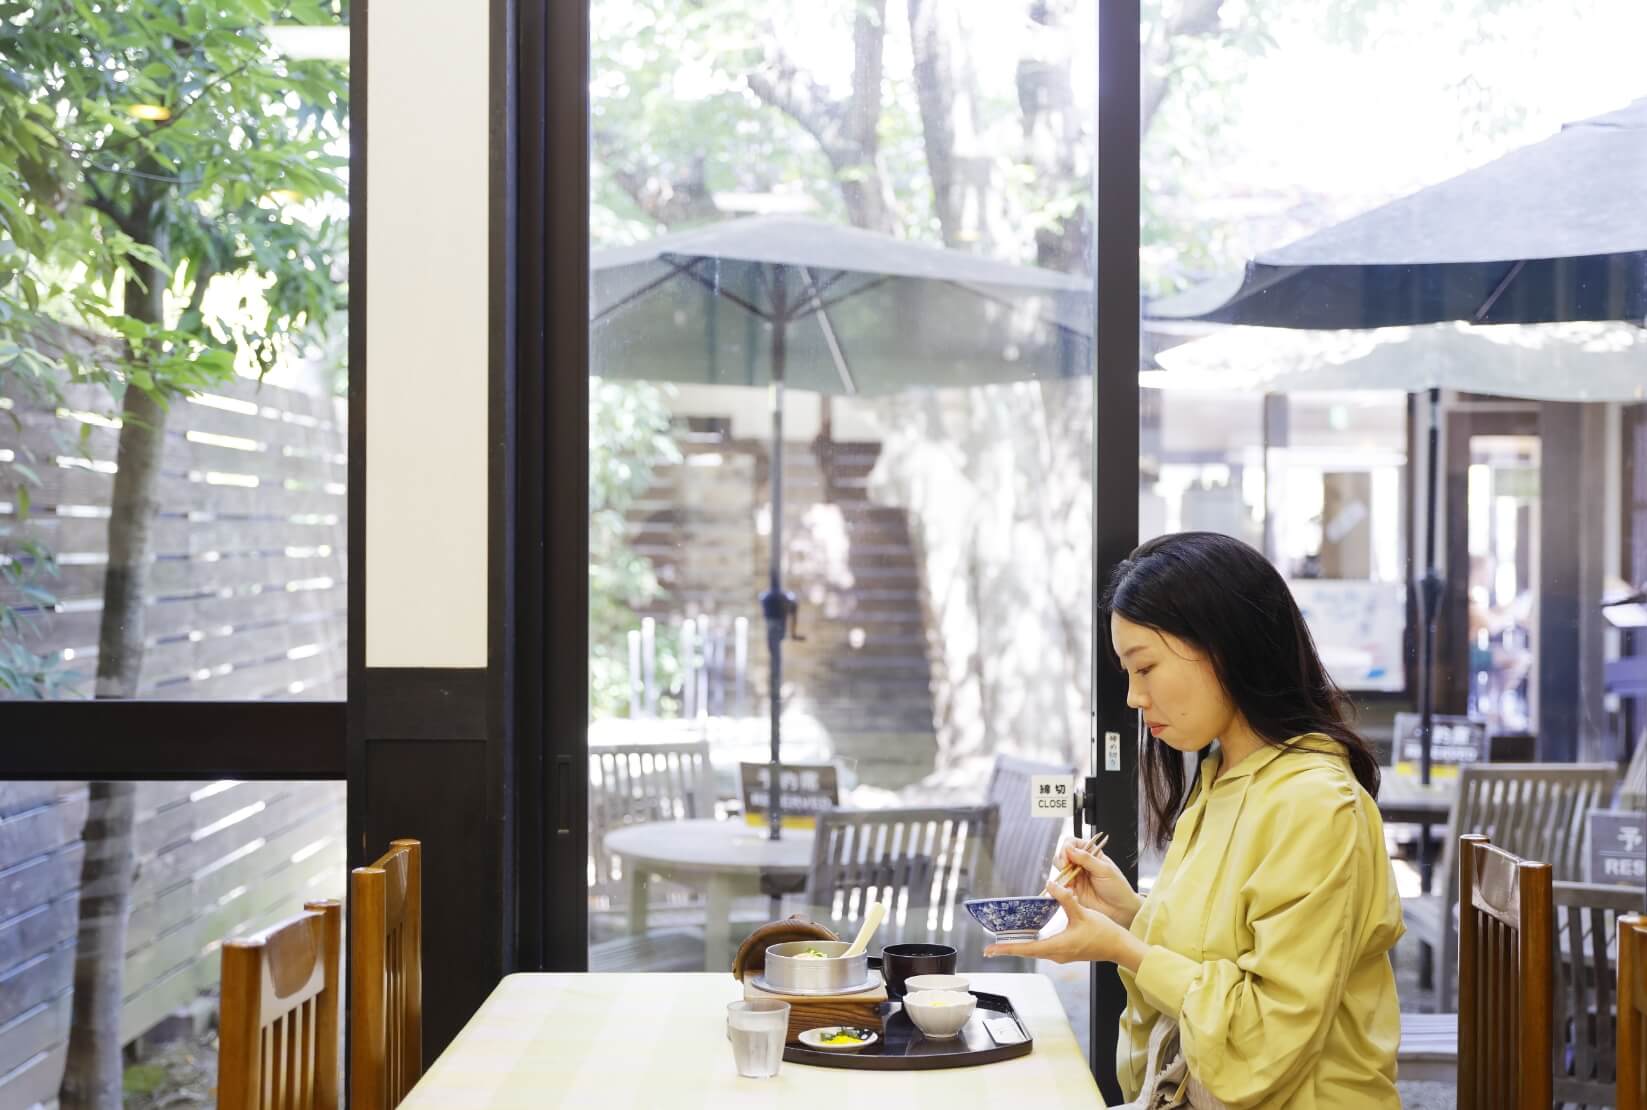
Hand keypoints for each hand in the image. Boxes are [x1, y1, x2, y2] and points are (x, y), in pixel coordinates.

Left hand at [983, 881, 1147, 970]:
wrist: (1119, 946)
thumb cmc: (1104, 933)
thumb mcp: (1083, 913)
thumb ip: (1065, 899)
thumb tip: (1050, 885)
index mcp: (1058, 946)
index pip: (1026, 948)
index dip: (1007, 948)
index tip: (990, 949)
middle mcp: (1056, 954)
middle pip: (1027, 951)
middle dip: (1008, 948)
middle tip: (990, 947)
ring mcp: (1061, 954)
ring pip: (1034, 950)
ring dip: (1019, 946)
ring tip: (1003, 942)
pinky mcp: (1065, 951)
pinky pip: (1043, 948)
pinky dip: (1031, 943)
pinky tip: (1026, 937)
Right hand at [1053, 835, 1141, 927]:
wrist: (1120, 909)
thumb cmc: (1117, 888)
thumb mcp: (1104, 870)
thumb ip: (1086, 859)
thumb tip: (1069, 848)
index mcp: (1091, 853)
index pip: (1073, 843)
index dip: (1067, 847)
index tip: (1067, 857)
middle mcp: (1082, 863)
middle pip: (1063, 853)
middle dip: (1061, 859)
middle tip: (1066, 867)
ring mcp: (1076, 875)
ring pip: (1059, 868)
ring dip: (1062, 872)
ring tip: (1070, 880)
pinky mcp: (1072, 889)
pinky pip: (1060, 883)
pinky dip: (1060, 885)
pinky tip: (1069, 888)